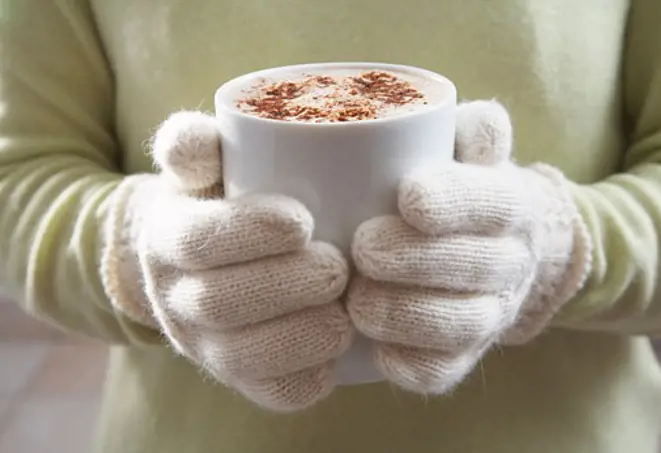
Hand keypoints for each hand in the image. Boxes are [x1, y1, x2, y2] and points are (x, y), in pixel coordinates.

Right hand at [101, 112, 352, 411]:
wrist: (198, 259)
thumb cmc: (219, 200)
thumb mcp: (202, 164)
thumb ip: (195, 143)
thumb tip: (205, 141)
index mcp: (168, 238)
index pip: (197, 240)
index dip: (246, 234)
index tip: (302, 221)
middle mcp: (177, 296)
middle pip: (218, 302)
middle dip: (282, 288)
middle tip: (337, 268)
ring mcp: (205, 343)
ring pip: (239, 356)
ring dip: (297, 338)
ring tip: (344, 317)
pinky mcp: (238, 375)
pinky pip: (267, 392)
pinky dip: (303, 380)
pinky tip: (336, 356)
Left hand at [347, 100, 591, 393]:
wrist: (498, 248)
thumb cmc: (463, 188)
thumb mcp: (472, 148)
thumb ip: (473, 129)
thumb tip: (469, 118)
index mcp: (512, 205)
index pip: (495, 203)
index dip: (456, 201)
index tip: (410, 197)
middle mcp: (511, 263)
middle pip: (479, 268)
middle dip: (419, 261)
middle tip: (363, 248)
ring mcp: (491, 313)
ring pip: (463, 325)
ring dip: (409, 316)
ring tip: (357, 303)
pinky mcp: (465, 354)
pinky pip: (445, 371)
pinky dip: (411, 364)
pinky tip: (375, 351)